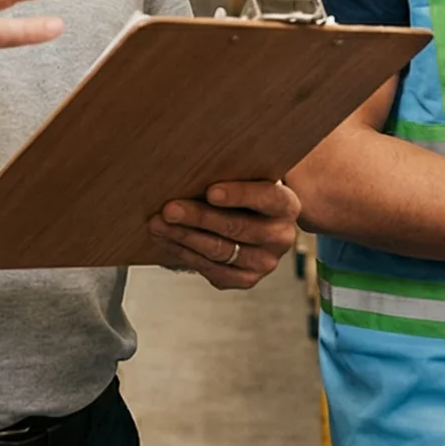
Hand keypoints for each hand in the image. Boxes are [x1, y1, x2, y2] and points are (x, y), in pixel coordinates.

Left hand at [148, 180, 301, 289]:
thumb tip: (192, 166)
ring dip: (183, 238)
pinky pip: (212, 270)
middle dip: (198, 218)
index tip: (210, 191)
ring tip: (158, 224)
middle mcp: (281, 236)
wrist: (254, 219)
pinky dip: (185, 254)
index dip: (238, 195)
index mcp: (286, 204)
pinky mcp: (246, 279)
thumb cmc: (244, 189)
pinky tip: (167, 240)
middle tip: (169, 210)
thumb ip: (233, 170)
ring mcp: (265, 262)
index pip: (266, 197)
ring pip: (220, 251)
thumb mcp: (248, 175)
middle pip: (236, 228)